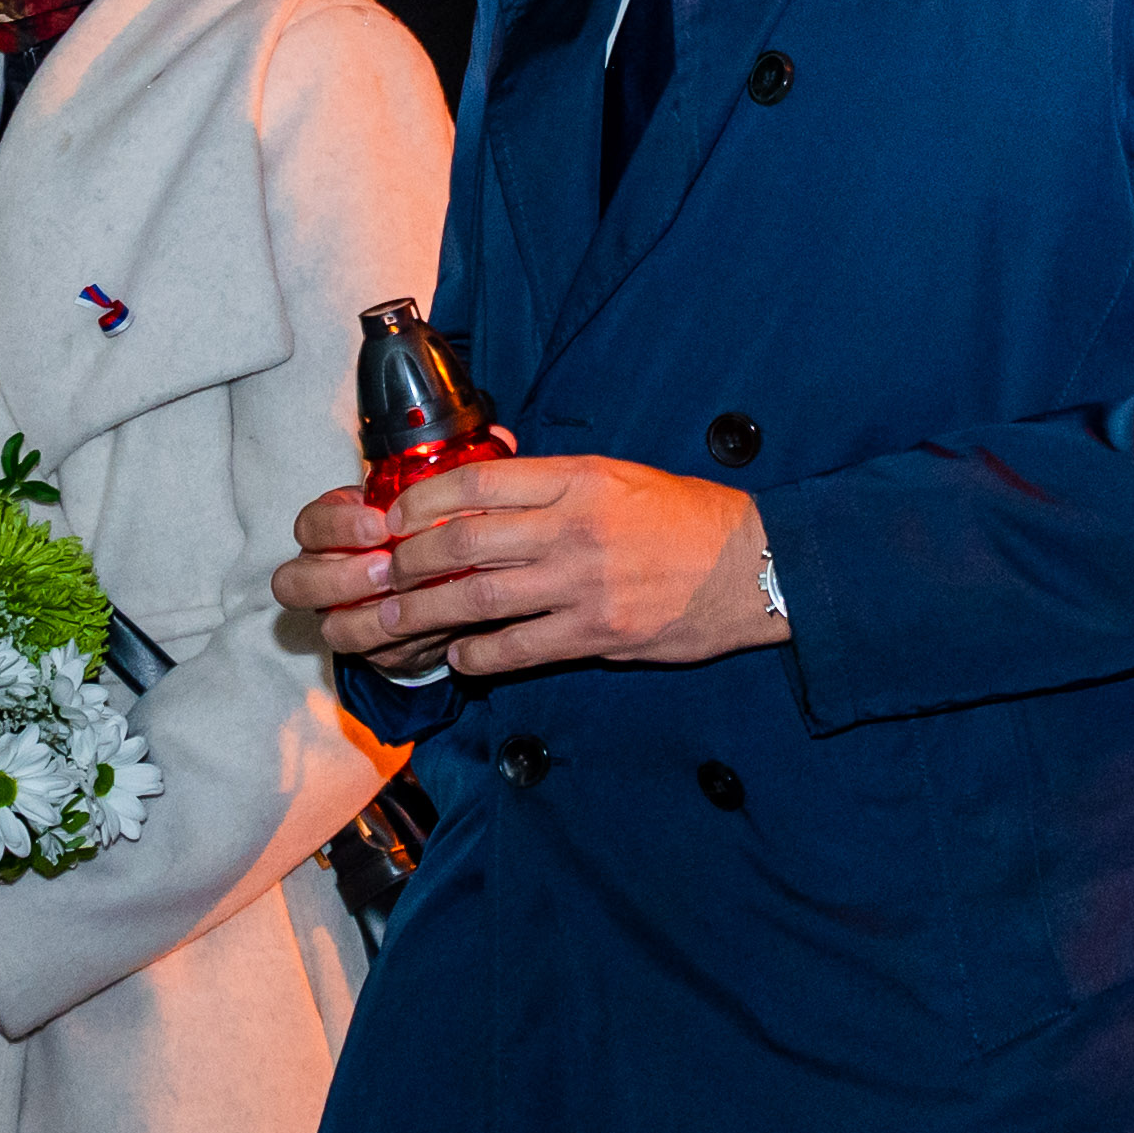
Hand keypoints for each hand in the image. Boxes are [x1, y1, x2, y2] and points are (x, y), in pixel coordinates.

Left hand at [278, 454, 781, 678]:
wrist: (756, 567)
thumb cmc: (686, 519)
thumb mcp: (618, 477)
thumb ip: (554, 485)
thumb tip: (485, 490)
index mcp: (577, 480)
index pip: (477, 482)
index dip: (422, 500)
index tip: (394, 515)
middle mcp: (574, 529)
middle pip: (462, 544)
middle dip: (407, 562)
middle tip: (378, 574)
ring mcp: (584, 584)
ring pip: (479, 599)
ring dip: (425, 613)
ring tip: (395, 620)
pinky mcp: (598, 632)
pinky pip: (519, 647)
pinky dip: (479, 654)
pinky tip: (458, 655)